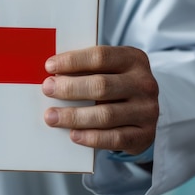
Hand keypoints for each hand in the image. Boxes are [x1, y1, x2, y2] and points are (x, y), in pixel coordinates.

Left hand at [42, 46, 158, 154]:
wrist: (142, 113)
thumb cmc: (115, 86)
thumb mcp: (108, 70)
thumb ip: (86, 69)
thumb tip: (52, 74)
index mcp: (133, 59)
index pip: (100, 57)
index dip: (73, 61)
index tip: (49, 67)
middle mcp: (144, 83)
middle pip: (102, 85)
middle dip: (70, 88)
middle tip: (47, 89)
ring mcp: (147, 110)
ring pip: (106, 114)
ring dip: (74, 116)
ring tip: (51, 116)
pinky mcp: (145, 135)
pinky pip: (115, 138)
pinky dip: (92, 137)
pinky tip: (73, 135)